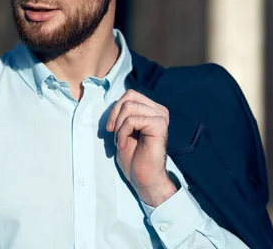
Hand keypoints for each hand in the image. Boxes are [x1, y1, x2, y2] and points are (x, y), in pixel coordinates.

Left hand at [106, 89, 176, 206]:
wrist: (143, 178)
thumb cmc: (133, 157)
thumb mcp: (124, 129)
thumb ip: (124, 113)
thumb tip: (117, 100)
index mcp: (152, 110)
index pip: (130, 94)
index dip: (116, 109)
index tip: (111, 127)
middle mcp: (159, 111)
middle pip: (128, 97)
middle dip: (116, 115)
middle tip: (114, 134)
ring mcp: (161, 117)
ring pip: (129, 106)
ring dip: (119, 126)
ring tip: (122, 141)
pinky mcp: (159, 125)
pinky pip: (132, 119)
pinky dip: (123, 133)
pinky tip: (125, 145)